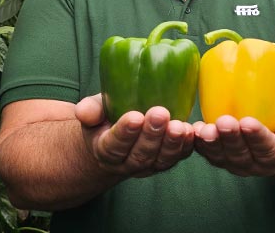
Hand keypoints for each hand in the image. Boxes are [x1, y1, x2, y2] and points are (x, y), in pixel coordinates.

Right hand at [74, 94, 194, 177]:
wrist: (116, 137)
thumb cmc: (105, 119)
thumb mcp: (93, 111)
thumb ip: (89, 110)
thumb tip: (83, 111)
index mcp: (105, 150)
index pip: (114, 146)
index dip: (124, 133)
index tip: (133, 117)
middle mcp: (127, 163)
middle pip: (140, 155)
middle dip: (151, 135)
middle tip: (160, 113)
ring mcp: (149, 165)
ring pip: (160, 159)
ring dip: (171, 143)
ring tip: (178, 126)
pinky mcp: (166, 160)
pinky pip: (177, 157)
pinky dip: (185, 146)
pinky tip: (190, 131)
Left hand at [192, 103, 274, 176]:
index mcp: (274, 157)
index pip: (266, 148)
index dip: (257, 136)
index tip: (249, 122)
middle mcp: (253, 166)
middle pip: (240, 154)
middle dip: (231, 138)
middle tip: (224, 122)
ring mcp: (234, 164)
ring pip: (221, 157)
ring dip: (212, 143)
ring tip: (205, 129)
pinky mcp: (219, 158)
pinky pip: (208, 153)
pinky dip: (200, 143)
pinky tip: (194, 130)